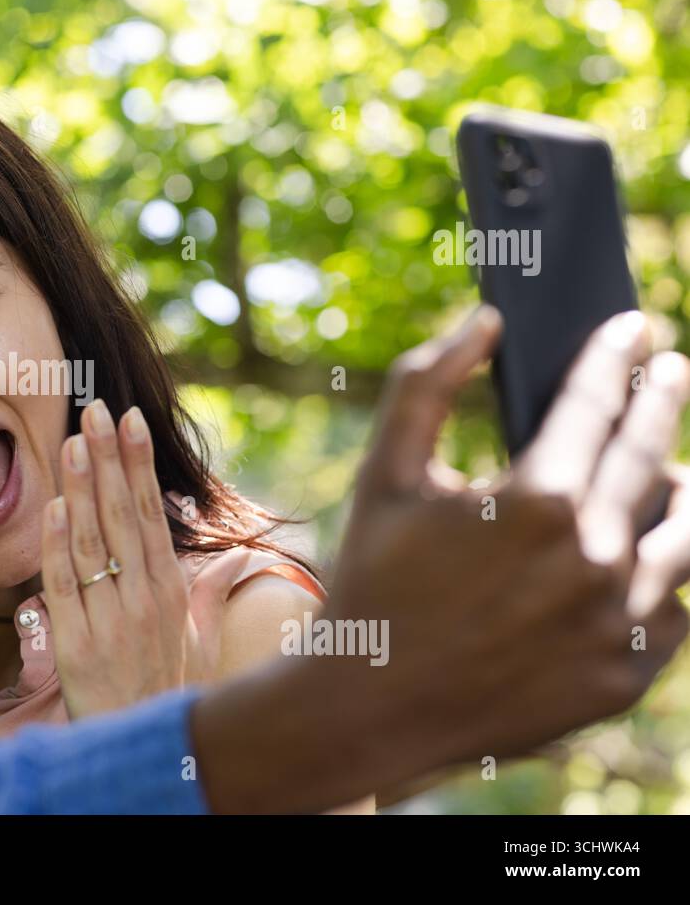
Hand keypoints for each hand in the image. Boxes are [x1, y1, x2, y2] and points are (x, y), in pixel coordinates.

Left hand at [40, 399, 209, 719]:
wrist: (142, 748)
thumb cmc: (170, 693)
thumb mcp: (200, 643)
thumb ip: (215, 594)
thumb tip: (239, 557)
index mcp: (171, 591)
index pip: (151, 514)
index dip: (139, 465)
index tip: (129, 421)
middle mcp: (142, 600)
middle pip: (122, 516)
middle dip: (108, 459)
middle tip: (95, 409)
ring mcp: (108, 620)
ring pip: (91, 541)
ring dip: (81, 486)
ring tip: (72, 440)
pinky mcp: (73, 644)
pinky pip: (62, 586)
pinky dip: (56, 545)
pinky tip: (54, 506)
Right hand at [330, 306, 689, 770]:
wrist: (370, 708)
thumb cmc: (371, 581)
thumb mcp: (383, 474)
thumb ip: (425, 383)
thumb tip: (483, 320)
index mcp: (536, 500)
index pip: (597, 403)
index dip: (616, 357)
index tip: (633, 328)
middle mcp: (596, 559)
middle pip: (651, 456)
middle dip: (661, 402)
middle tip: (669, 372)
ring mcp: (619, 623)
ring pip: (685, 535)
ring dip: (677, 490)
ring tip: (666, 470)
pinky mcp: (625, 677)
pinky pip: (673, 609)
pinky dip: (661, 577)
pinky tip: (637, 562)